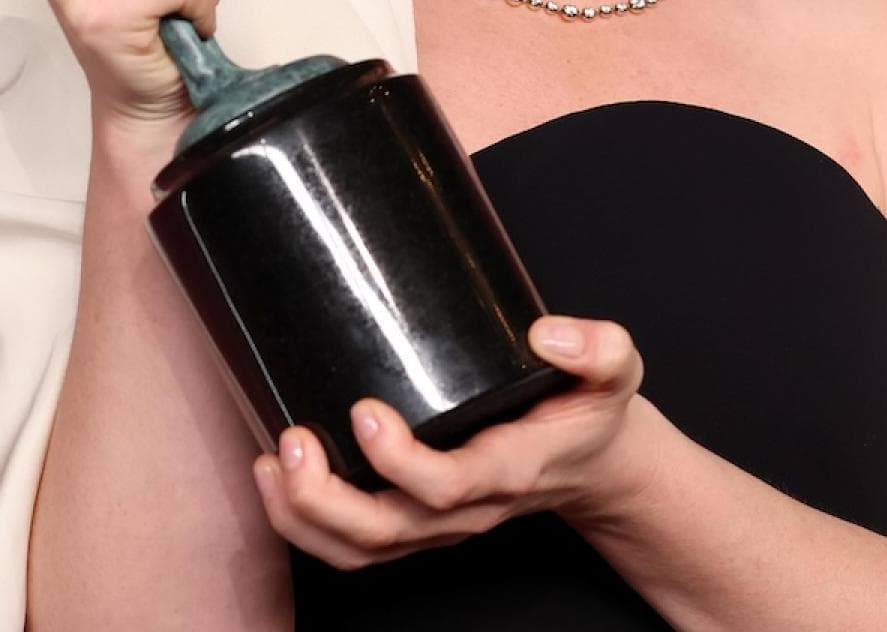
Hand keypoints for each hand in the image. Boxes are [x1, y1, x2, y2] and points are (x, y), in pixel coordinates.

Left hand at [254, 317, 647, 569]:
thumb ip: (597, 347)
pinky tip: (275, 476)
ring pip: (361, 550)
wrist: (592, 462)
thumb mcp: (616, 371)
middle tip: (294, 439)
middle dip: (326, 498)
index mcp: (512, 468)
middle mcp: (469, 507)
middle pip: (387, 531)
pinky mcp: (416, 521)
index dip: (401, 461)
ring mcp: (438, 523)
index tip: (366, 410)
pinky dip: (304, 525)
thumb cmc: (590, 413)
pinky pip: (353, 547)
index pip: (450, 486)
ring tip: (270, 461)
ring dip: (303, 517)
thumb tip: (548, 336)